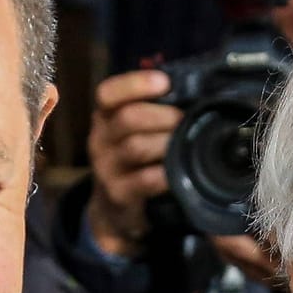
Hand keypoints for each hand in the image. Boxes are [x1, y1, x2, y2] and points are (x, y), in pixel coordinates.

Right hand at [86, 70, 182, 256]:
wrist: (114, 209)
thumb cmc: (133, 160)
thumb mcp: (132, 132)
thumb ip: (151, 109)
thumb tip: (193, 87)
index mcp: (104, 117)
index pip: (108, 93)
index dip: (136, 84)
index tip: (164, 82)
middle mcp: (100, 140)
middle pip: (127, 118)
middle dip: (162, 116)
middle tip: (184, 119)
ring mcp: (106, 169)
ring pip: (136, 147)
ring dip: (166, 143)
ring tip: (185, 144)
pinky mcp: (118, 195)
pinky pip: (144, 180)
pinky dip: (165, 174)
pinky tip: (178, 171)